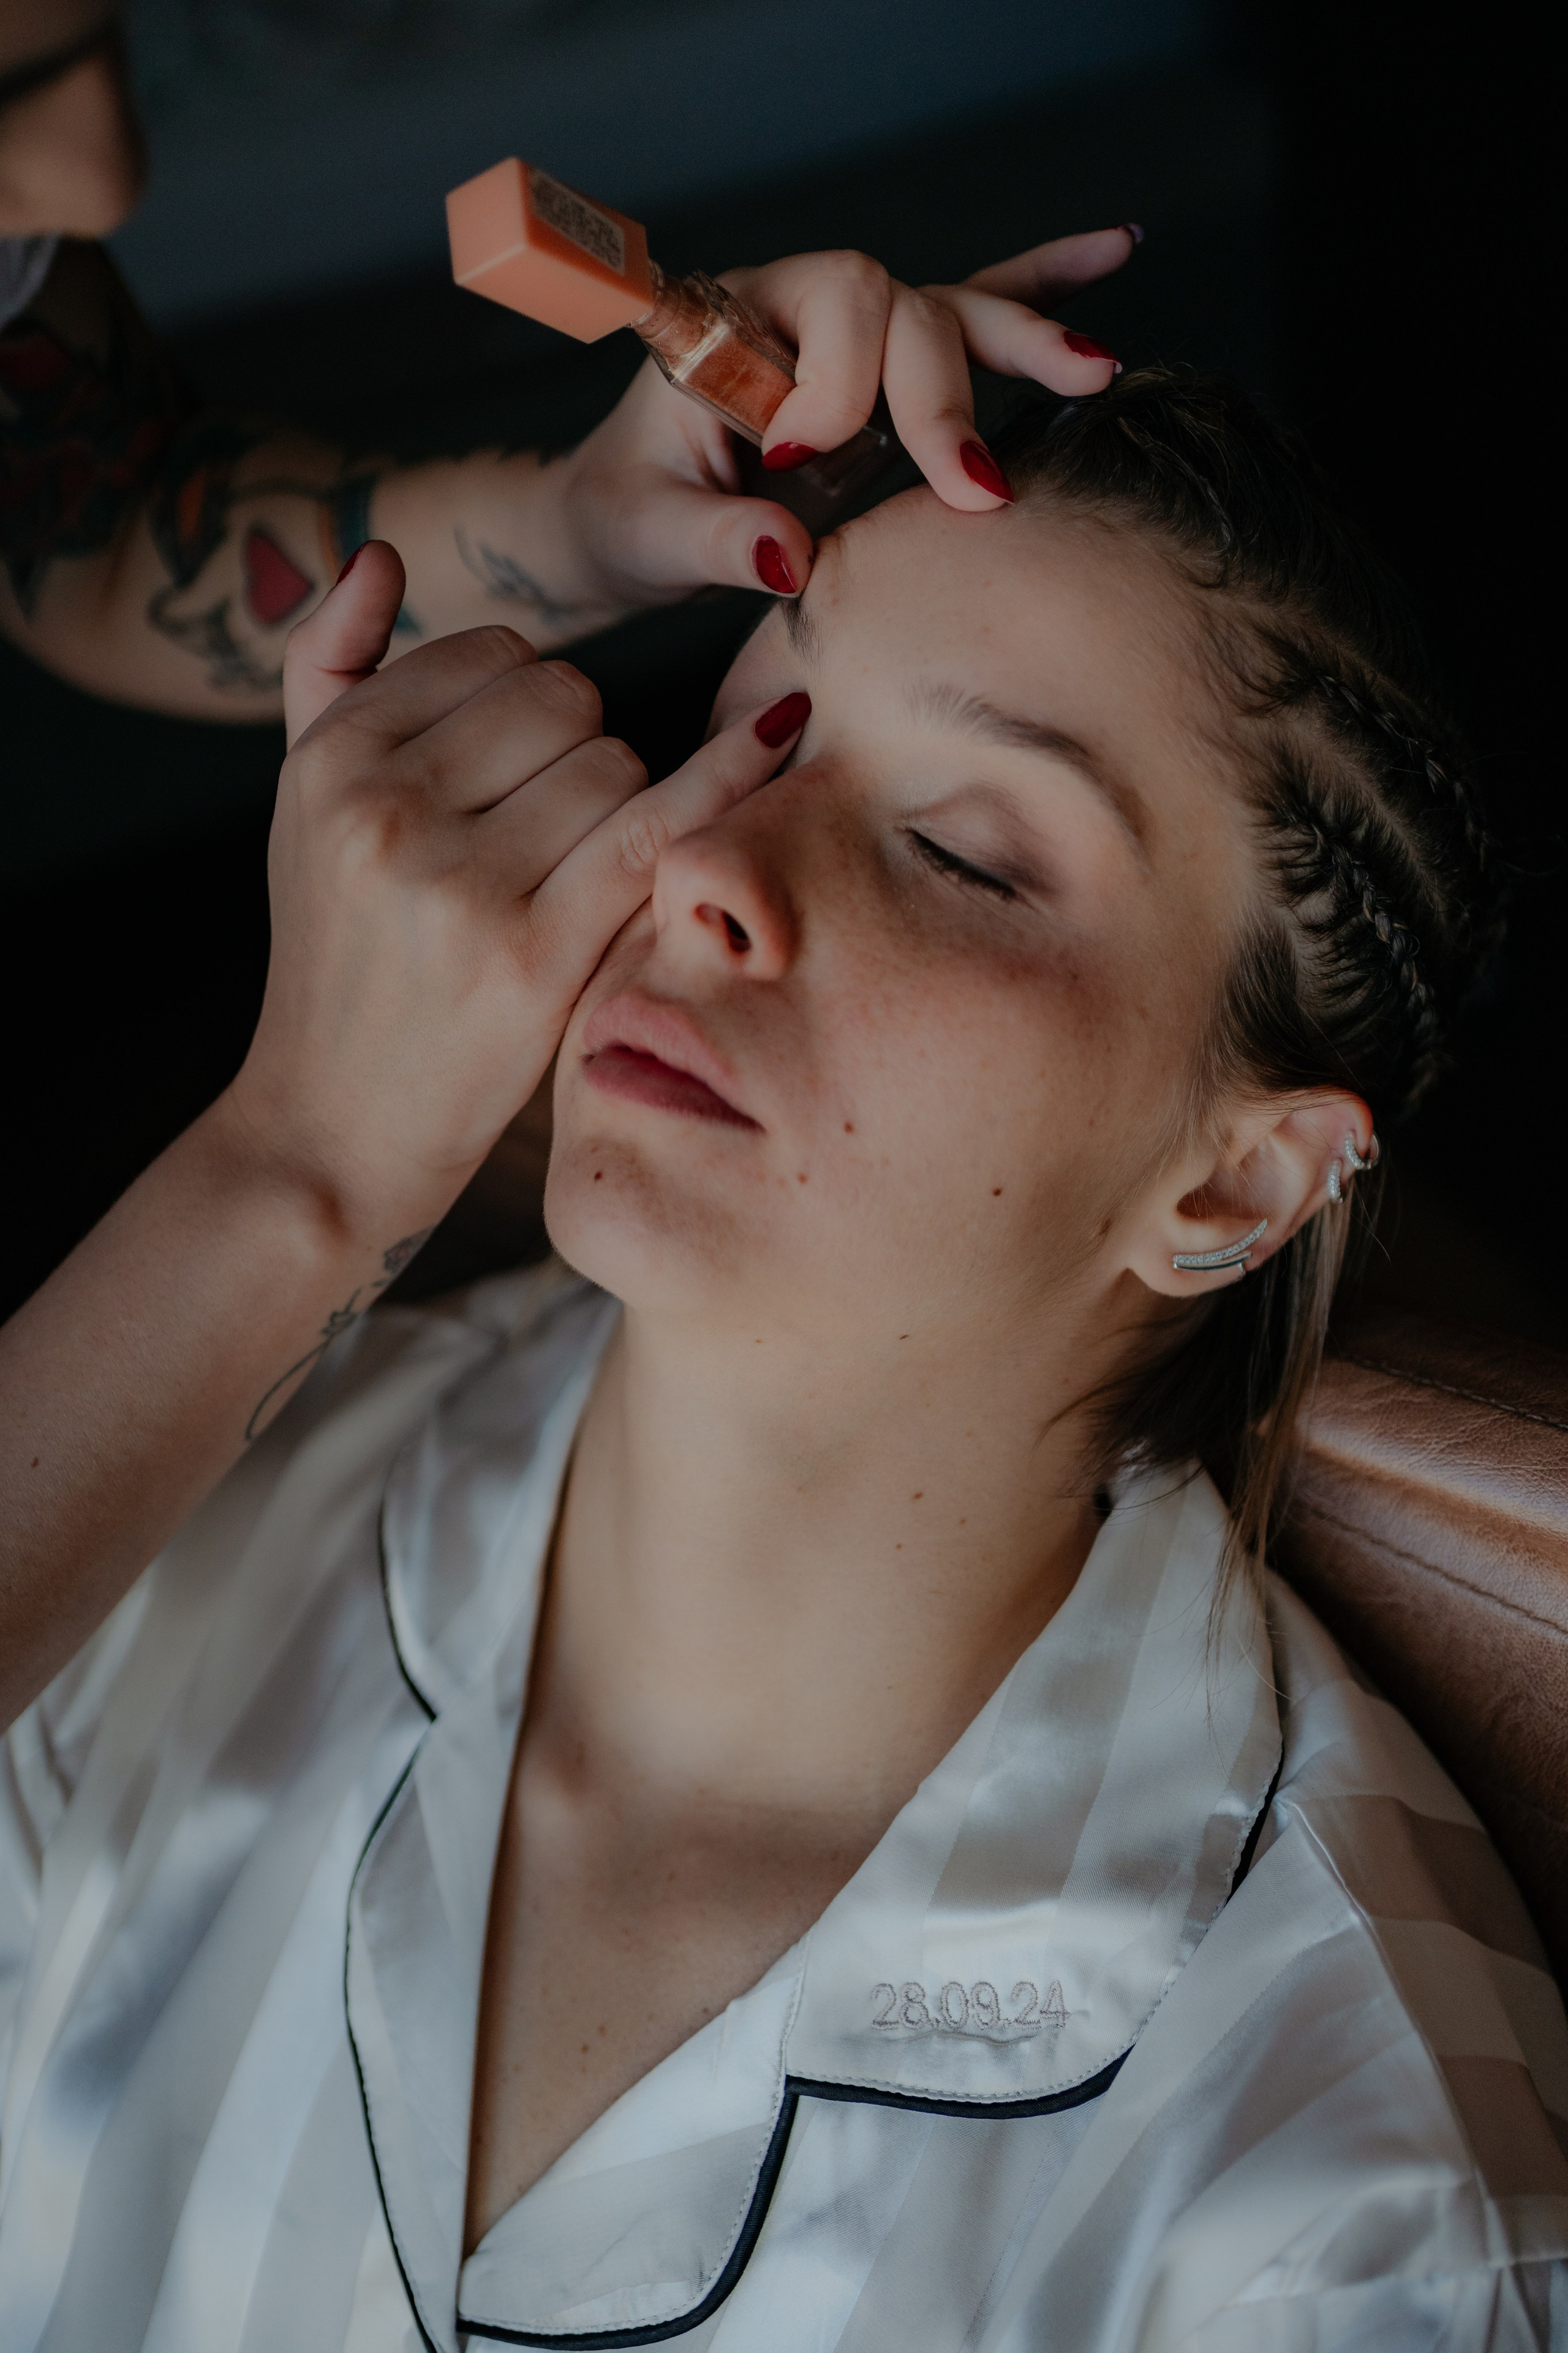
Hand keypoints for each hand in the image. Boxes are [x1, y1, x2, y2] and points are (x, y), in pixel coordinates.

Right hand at [218, 541, 806, 1240]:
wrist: (332, 1125)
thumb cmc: (340, 956)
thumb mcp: (301, 809)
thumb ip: (327, 672)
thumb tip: (379, 552)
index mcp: (331, 760)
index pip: (491, 655)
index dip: (530, 699)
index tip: (523, 761)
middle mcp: (387, 811)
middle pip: (563, 700)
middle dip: (583, 746)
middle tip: (555, 828)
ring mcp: (462, 887)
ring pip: (615, 762)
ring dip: (625, 801)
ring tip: (572, 871)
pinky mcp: (535, 958)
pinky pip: (659, 829)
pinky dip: (728, 775)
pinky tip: (781, 729)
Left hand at [549, 225, 1136, 606]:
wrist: (622, 522)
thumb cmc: (625, 518)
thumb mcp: (647, 534)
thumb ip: (713, 540)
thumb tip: (793, 557)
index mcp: (735, 320)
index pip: (828, 308)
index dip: (836, 383)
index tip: (798, 462)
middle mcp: (804, 312)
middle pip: (907, 311)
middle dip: (943, 396)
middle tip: (969, 488)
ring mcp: (856, 341)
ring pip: (955, 315)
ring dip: (1026, 342)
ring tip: (1093, 371)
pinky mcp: (889, 378)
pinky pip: (974, 314)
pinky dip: (1041, 289)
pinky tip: (1114, 250)